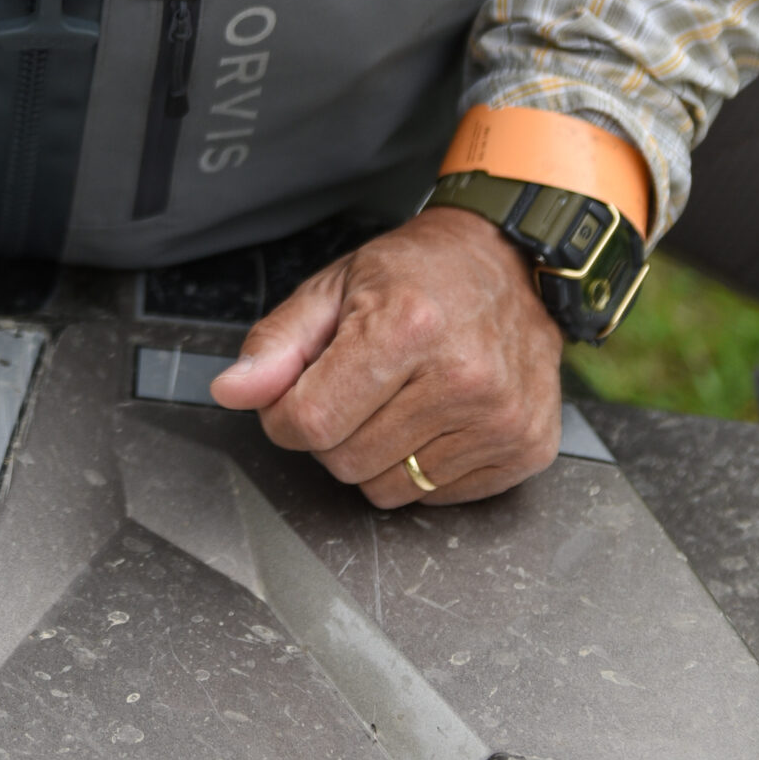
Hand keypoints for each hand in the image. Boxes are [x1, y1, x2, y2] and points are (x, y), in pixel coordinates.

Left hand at [209, 206, 563, 503]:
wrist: (509, 262)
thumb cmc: (417, 273)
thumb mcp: (334, 287)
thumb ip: (277, 343)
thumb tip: (231, 392)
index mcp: (406, 327)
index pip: (311, 421)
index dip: (284, 415)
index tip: (295, 394)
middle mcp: (462, 378)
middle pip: (346, 462)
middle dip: (332, 433)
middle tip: (357, 386)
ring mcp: (501, 418)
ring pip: (389, 489)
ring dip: (377, 453)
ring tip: (400, 398)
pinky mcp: (526, 449)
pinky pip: (437, 497)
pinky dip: (423, 467)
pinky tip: (437, 416)